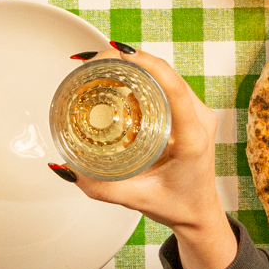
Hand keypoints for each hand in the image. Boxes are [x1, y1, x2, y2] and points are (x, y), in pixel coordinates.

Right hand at [53, 49, 236, 268]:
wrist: (199, 213)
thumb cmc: (178, 206)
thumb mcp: (137, 199)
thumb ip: (101, 187)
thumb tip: (69, 168)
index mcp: (192, 139)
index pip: (175, 90)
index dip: (148, 66)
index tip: (120, 55)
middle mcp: (200, 121)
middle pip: (168, 75)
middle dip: (134, 60)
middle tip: (99, 61)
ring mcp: (198, 114)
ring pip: (168, 76)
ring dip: (138, 66)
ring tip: (106, 66)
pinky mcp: (191, 113)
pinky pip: (168, 85)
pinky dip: (145, 76)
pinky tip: (123, 77)